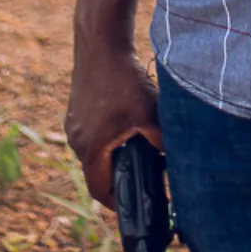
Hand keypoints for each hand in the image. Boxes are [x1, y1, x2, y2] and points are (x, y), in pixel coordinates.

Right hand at [64, 42, 161, 208]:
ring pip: (95, 151)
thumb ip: (161, 140)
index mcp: (90, 148)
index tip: (135, 209)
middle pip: (96, 172)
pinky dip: (108, 138)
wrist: (100, 43)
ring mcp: (74, 123)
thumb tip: (176, 159)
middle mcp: (76, 139)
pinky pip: (92, 133)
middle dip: (119, 178)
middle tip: (142, 181)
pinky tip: (126, 127)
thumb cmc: (122, 78)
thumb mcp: (148, 112)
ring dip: (114, 156)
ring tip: (138, 153)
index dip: (117, 204)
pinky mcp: (77, 108)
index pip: (99, 190)